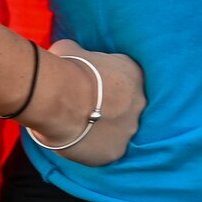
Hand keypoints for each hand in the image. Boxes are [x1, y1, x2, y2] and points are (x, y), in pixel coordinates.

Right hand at [24, 38, 144, 167]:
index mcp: (134, 74)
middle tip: (84, 112)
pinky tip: (77, 144)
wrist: (62, 97)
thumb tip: (70, 52)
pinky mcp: (116, 151)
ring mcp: (130, 129)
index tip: (91, 90)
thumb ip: (79, 52)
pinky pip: (105, 152)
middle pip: (126, 108)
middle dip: (108, 110)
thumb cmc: (68, 69)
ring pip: (117, 132)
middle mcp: (140, 102)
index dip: (107, 87)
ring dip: (102, 131)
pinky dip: (92, 150)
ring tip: (79, 129)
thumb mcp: (73, 49)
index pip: (126, 82)